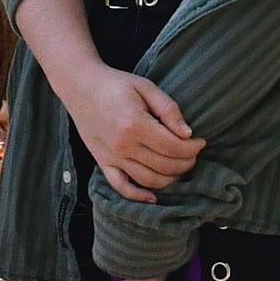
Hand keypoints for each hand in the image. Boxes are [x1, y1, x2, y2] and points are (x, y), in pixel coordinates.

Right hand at [62, 63, 204, 202]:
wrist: (80, 85)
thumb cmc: (115, 84)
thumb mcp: (146, 87)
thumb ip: (169, 109)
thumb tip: (188, 134)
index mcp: (135, 124)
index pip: (174, 147)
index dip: (193, 148)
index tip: (200, 141)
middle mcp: (123, 145)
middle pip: (166, 166)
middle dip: (187, 162)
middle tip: (192, 152)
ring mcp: (112, 157)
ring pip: (150, 180)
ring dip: (171, 178)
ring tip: (179, 165)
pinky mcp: (103, 162)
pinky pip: (121, 187)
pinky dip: (138, 197)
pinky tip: (153, 197)